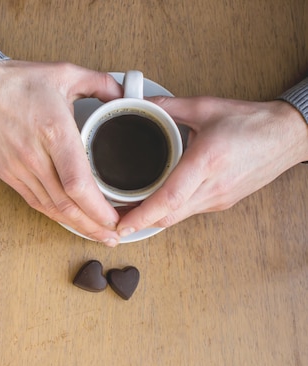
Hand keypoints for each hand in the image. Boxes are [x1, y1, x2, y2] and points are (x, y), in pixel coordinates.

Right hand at [0, 60, 123, 244]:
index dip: (98, 209)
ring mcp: (18, 168)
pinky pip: (34, 202)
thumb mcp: (64, 72)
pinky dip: (54, 215)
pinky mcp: (7, 174)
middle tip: (114, 236)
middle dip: (93, 226)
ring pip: (50, 208)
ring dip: (75, 225)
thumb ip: (101, 83)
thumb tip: (125, 93)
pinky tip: (69, 220)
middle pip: (66, 205)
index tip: (115, 218)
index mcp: (54, 131)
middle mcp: (34, 156)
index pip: (78, 184)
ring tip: (98, 233)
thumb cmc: (14, 81)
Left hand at [117, 96, 307, 236]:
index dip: (142, 215)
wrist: (288, 135)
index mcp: (207, 161)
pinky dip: (169, 211)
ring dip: (152, 218)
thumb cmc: (252, 122)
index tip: (121, 224)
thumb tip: (139, 105)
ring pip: (178, 217)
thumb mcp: (206, 107)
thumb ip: (168, 107)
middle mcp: (213, 187)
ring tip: (128, 212)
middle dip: (138, 223)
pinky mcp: (222, 202)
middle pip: (169, 216)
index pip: (169, 198)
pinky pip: (189, 212)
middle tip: (113, 220)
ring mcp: (219, 198)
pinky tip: (155, 203)